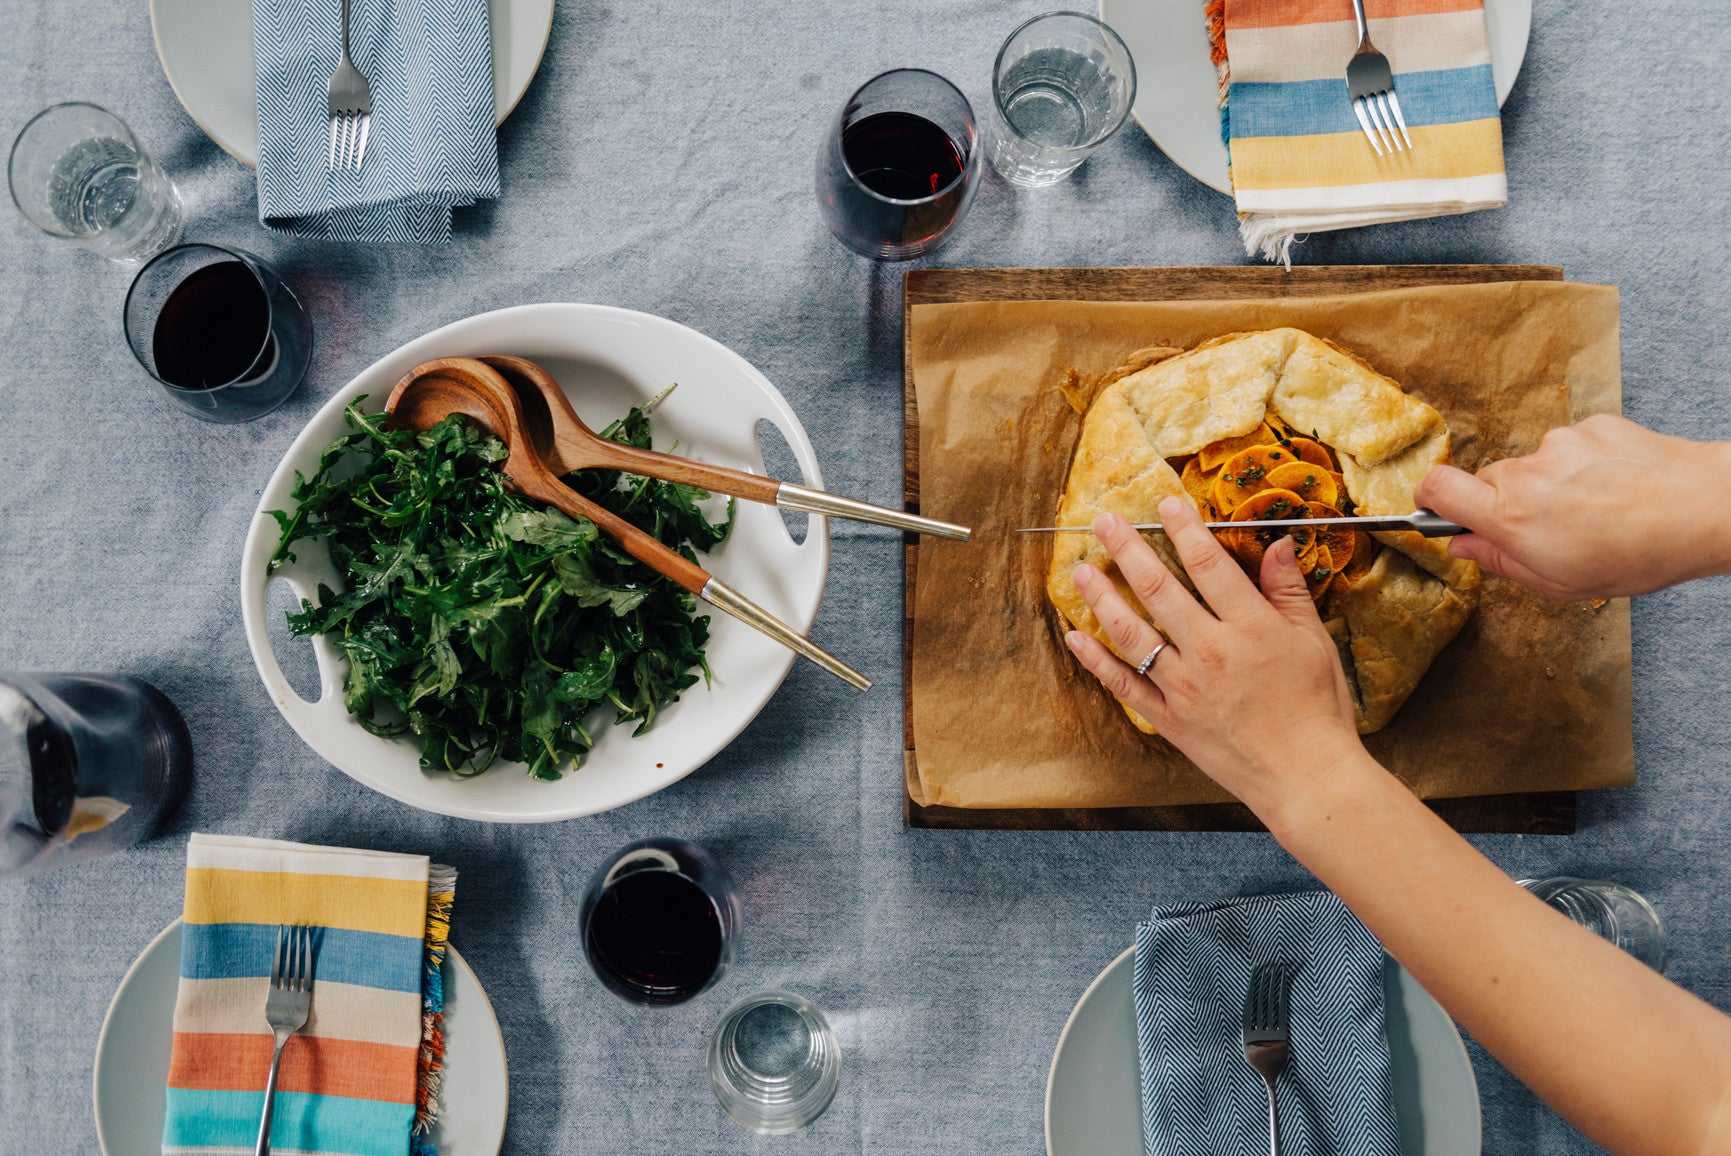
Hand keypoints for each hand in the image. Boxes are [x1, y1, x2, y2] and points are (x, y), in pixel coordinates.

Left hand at [1064, 500, 1362, 815]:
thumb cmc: (1318, 710)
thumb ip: (1289, 591)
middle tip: (1102, 522)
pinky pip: (1124, 684)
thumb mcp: (1313, 642)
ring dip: (1101, 597)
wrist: (1306, 777)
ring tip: (1080, 570)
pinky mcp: (1169, 718)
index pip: (1208, 564)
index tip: (1164, 505)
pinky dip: (1095, 660)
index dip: (1183, 529)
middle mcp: (1209, 651)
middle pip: (1158, 588)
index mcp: (1250, 627)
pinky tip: (1075, 637)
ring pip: (1131, 632)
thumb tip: (1278, 544)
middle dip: (1126, 549)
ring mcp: (1183, 686)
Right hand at [1415, 415, 1730, 599]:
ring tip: (1595, 510)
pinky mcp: (1592, 426)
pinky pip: (1571, 447)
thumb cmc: (1637, 553)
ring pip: (1534, 466)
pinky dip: (1584, 466)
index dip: (1428, 499)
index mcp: (1511, 515)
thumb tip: (1464, 546)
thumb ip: (1500, 561)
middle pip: (1490, 480)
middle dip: (1507, 503)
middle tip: (1544, 530)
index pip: (1437, 488)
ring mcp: (1560, 444)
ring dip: (1551, 486)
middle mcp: (1527, 473)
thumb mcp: (1559, 582)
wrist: (1703, 508)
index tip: (1435, 510)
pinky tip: (1614, 487)